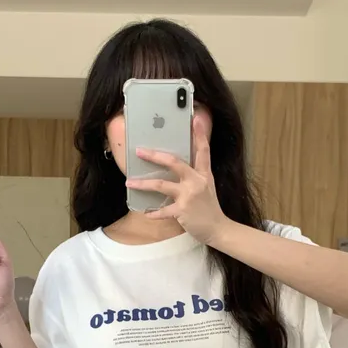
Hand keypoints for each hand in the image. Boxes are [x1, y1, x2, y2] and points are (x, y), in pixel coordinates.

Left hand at [125, 116, 229, 245]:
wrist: (218, 229)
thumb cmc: (209, 208)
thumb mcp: (206, 187)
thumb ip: (194, 176)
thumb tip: (177, 167)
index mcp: (203, 174)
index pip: (203, 150)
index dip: (199, 134)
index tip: (195, 119)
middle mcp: (196, 181)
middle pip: (174, 162)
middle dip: (154, 156)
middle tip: (139, 151)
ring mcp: (189, 196)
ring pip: (161, 185)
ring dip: (143, 184)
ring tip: (129, 183)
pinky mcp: (182, 211)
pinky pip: (163, 210)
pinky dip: (153, 213)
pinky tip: (145, 213)